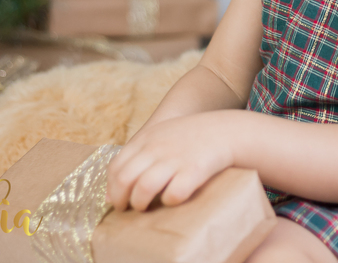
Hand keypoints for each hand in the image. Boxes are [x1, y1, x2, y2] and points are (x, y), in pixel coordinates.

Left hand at [105, 112, 236, 211]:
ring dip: (141, 203)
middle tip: (127, 208)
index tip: (117, 199)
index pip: (116, 166)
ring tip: (146, 207)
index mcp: (147, 138)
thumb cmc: (190, 138)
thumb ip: (138, 156)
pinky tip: (172, 199)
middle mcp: (157, 148)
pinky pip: (173, 194)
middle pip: (125, 179)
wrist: (225, 130)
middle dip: (122, 199)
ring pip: (144, 188)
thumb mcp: (161, 136)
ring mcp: (175, 159)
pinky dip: (169, 201)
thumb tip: (112, 192)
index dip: (112, 187)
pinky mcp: (194, 171)